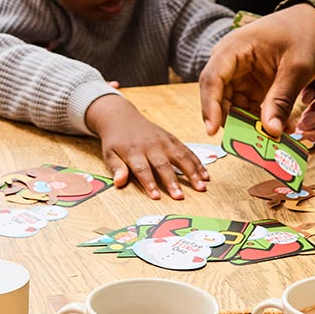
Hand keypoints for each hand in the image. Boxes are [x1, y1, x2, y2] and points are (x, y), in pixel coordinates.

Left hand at [86, 95, 207, 199]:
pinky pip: (187, 151)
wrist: (122, 117)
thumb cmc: (116, 140)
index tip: (156, 196)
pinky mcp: (172, 139)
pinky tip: (205, 175)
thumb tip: (118, 182)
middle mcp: (151, 145)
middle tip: (180, 196)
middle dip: (172, 181)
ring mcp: (164, 141)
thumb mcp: (109, 154)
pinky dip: (197, 163)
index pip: (142, 169)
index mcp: (133, 151)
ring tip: (201, 186)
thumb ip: (116, 168)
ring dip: (192, 172)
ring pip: (180, 156)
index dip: (149, 183)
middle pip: (163, 164)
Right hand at [199, 3, 314, 137]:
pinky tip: (279, 129)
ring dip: (249, 125)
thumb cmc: (303, 35)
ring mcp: (239, 76)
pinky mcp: (249, 86)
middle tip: (249, 143)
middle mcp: (229, 63)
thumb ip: (282, 99)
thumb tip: (271, 131)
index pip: (212, 79)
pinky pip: (247, 109)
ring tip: (272, 137)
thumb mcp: (297, 67)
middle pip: (219, 97)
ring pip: (233, 107)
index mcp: (233, 49)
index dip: (210, 106)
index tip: (212, 130)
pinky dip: (260, 121)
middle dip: (232, 122)